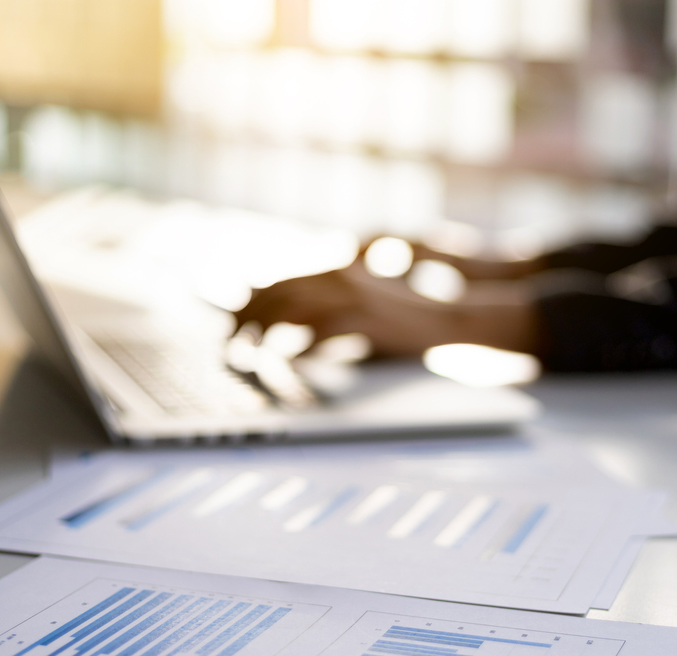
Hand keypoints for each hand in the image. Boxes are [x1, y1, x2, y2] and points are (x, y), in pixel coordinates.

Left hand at [236, 257, 540, 357]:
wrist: (447, 320)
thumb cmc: (403, 322)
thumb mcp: (359, 311)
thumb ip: (326, 314)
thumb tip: (290, 335)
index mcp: (334, 270)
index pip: (279, 281)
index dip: (249, 303)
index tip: (230, 325)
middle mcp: (337, 275)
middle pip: (276, 293)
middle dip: (247, 320)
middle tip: (229, 346)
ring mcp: (350, 294)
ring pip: (289, 309)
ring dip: (264, 334)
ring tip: (248, 356)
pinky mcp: (363, 316)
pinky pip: (318, 332)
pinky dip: (298, 348)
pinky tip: (287, 364)